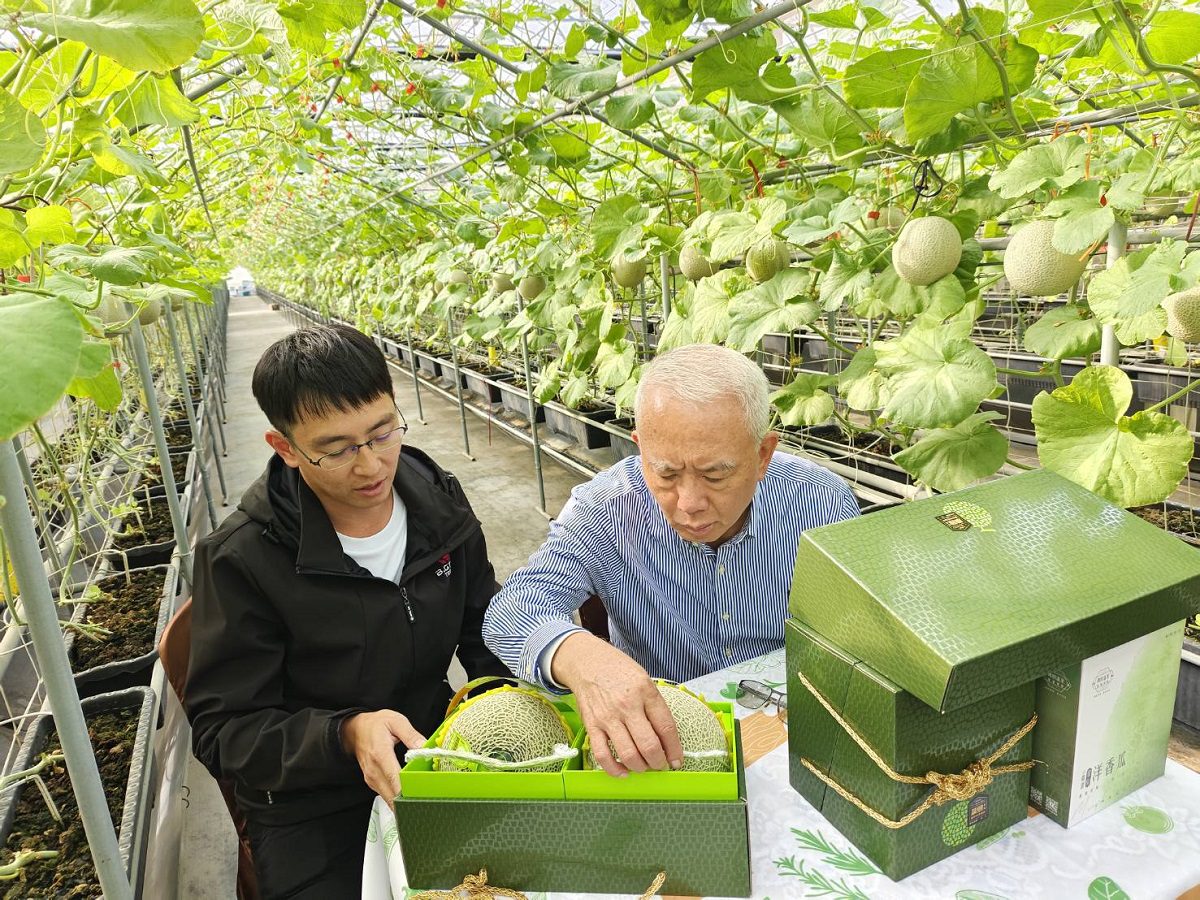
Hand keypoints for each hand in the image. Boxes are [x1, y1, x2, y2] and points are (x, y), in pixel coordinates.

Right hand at [341, 710, 425, 802]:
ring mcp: (371, 778)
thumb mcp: (396, 721)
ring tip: (420, 797)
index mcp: (381, 754)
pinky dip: (396, 797)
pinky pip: (385, 794)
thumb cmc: (376, 724)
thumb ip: (411, 735)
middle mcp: (373, 770)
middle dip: (409, 799)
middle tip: (427, 799)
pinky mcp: (372, 782)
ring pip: (388, 798)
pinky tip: (408, 793)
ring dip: (403, 800)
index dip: (407, 790)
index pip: (394, 778)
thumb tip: (424, 747)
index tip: (421, 795)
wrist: (356, 729)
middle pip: (391, 795)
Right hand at [551, 632, 682, 777]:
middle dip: (659, 762)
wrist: (587, 662)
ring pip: (628, 754)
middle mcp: (627, 705)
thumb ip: (655, 707)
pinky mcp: (591, 725)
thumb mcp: (645, 680)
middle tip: (661, 765)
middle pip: (649, 746)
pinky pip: (602, 755)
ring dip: (641, 767)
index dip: (675, 749)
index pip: (666, 727)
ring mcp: (608, 717)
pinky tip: (623, 771)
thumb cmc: (619, 671)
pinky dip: (614, 769)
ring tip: (645, 766)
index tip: (677, 760)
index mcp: (645, 691)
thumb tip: (667, 738)